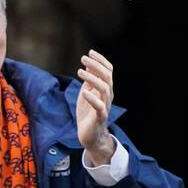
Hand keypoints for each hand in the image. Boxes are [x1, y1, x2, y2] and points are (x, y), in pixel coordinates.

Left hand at [77, 50, 115, 165]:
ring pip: (105, 89)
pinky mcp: (100, 117)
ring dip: (93, 78)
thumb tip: (87, 64)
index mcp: (105, 89)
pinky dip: (92, 98)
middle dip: (96, 66)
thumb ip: (89, 81)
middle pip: (107, 77)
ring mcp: (105, 106)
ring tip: (80, 72)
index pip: (108, 71)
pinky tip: (84, 92)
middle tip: (84, 58)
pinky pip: (99, 107)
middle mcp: (108, 96)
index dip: (101, 60)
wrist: (90, 135)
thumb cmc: (88, 113)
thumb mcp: (87, 93)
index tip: (90, 52)